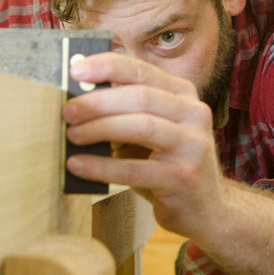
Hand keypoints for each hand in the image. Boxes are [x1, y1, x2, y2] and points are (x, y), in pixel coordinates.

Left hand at [63, 52, 223, 238]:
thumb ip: (127, 109)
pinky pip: (135, 169)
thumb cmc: (167, 162)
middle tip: (68, 111)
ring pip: (141, 126)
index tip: (75, 71)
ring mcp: (193, 146)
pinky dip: (102, 166)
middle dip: (98, 102)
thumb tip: (78, 96)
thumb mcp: (155, 128)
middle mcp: (194, 113)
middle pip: (141, 97)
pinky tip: (78, 165)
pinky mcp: (183, 178)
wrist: (206, 208)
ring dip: (100, 128)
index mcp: (183, 94)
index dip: (107, 66)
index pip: (142, 70)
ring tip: (72, 135)